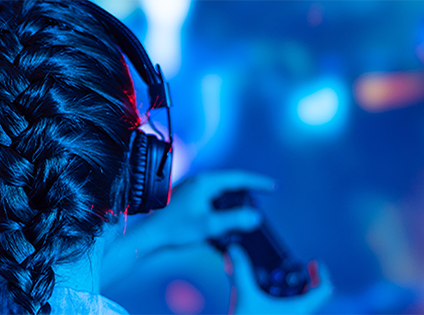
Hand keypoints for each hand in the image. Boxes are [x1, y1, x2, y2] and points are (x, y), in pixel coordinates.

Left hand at [142, 170, 273, 248]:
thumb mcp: (210, 225)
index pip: (239, 178)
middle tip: (261, 201)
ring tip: (244, 213)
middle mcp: (198, 182)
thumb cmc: (174, 228)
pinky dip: (221, 208)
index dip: (258, 183)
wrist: (151, 235)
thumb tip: (255, 217)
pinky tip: (225, 221)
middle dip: (246, 193)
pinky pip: (211, 201)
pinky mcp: (187, 200)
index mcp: (205, 182)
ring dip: (233, 202)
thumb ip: (235, 220)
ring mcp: (191, 190)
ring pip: (220, 193)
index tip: (273, 188)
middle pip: (230, 184)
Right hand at [227, 244, 332, 314]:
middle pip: (311, 296)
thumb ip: (240, 272)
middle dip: (300, 281)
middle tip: (288, 272)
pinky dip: (280, 304)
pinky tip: (262, 301)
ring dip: (289, 293)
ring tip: (272, 285)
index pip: (324, 290)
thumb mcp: (244, 297)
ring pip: (299, 306)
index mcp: (301, 309)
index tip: (313, 263)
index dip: (322, 273)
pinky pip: (288, 313)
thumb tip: (235, 251)